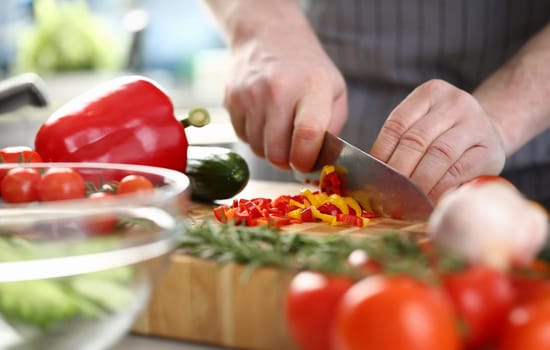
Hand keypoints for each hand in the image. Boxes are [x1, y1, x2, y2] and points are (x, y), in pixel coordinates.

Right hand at [223, 24, 346, 170]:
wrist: (268, 36)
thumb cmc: (307, 70)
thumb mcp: (334, 91)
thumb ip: (332, 128)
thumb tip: (319, 161)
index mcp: (311, 88)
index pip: (307, 136)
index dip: (306, 160)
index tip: (307, 164)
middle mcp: (277, 91)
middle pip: (277, 152)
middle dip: (288, 162)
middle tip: (296, 153)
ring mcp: (250, 96)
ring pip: (258, 150)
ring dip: (271, 150)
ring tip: (281, 131)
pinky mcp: (231, 101)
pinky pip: (243, 138)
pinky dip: (255, 138)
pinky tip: (265, 120)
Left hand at [370, 79, 505, 201]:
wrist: (488, 136)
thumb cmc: (444, 135)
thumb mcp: (423, 126)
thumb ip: (400, 142)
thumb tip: (371, 174)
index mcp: (430, 93)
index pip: (397, 124)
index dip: (381, 153)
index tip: (371, 177)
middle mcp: (455, 103)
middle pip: (416, 140)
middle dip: (398, 171)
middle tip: (386, 194)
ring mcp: (476, 124)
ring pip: (438, 155)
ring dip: (418, 181)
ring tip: (404, 200)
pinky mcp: (490, 150)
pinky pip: (459, 171)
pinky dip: (439, 188)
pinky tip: (428, 200)